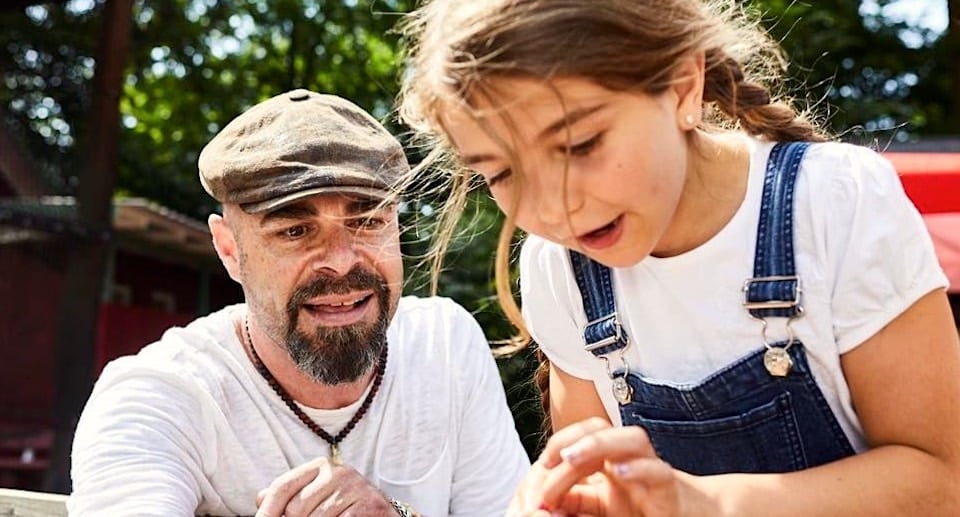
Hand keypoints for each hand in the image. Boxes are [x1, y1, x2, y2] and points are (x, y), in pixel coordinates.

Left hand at [255, 457, 396, 515]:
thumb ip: (290, 495)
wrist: (383, 515)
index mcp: (321, 465)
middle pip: (295, 508)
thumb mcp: (316, 496)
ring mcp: (355, 489)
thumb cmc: (343, 507)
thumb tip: (259, 499)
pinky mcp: (368, 506)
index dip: (267, 510)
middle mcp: (338, 472)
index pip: (283, 486)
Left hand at [512, 418, 681, 516]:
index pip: (585, 433)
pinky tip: (617, 473)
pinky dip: (638, 469)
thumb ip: (576, 500)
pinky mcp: (670, 491)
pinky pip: (659, 472)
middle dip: (574, 440)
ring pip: (633, 440)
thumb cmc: (643, 511)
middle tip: (551, 461)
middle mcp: (631, 457)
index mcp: (612, 457)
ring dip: (599, 444)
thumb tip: (542, 502)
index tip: (543, 462)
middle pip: (602, 429)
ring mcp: (652, 470)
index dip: (562, 440)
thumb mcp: (600, 507)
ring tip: (572, 458)